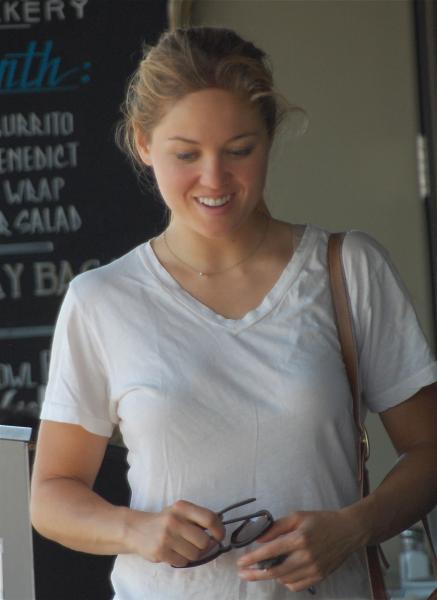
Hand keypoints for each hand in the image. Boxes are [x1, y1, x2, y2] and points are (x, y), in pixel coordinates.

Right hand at [124, 499, 224, 566]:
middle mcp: (175, 520)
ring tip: (184, 548)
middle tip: (198, 544)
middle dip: (205, 546)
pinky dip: (182, 560)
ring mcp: (167, 537)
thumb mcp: (179, 512)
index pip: (209, 518)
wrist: (136, 529)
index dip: (219, 529)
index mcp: (182, 507)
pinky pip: (183, 562)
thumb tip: (218, 529)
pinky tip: (175, 552)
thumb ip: (197, 518)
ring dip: (193, 554)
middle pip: (204, 541)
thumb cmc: (164, 521)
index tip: (219, 536)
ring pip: (195, 554)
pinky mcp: (160, 552)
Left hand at [237, 509, 362, 591]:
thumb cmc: (321, 520)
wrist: (348, 531)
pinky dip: (286, 581)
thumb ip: (277, 527)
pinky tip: (282, 573)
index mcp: (299, 539)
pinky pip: (296, 585)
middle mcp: (306, 557)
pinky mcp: (319, 577)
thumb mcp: (298, 516)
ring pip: (285, 579)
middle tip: (243, 574)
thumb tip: (259, 539)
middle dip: (256, 574)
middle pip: (275, 571)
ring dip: (271, 575)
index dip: (253, 558)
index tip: (240, 563)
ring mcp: (314, 569)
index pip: (271, 551)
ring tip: (264, 568)